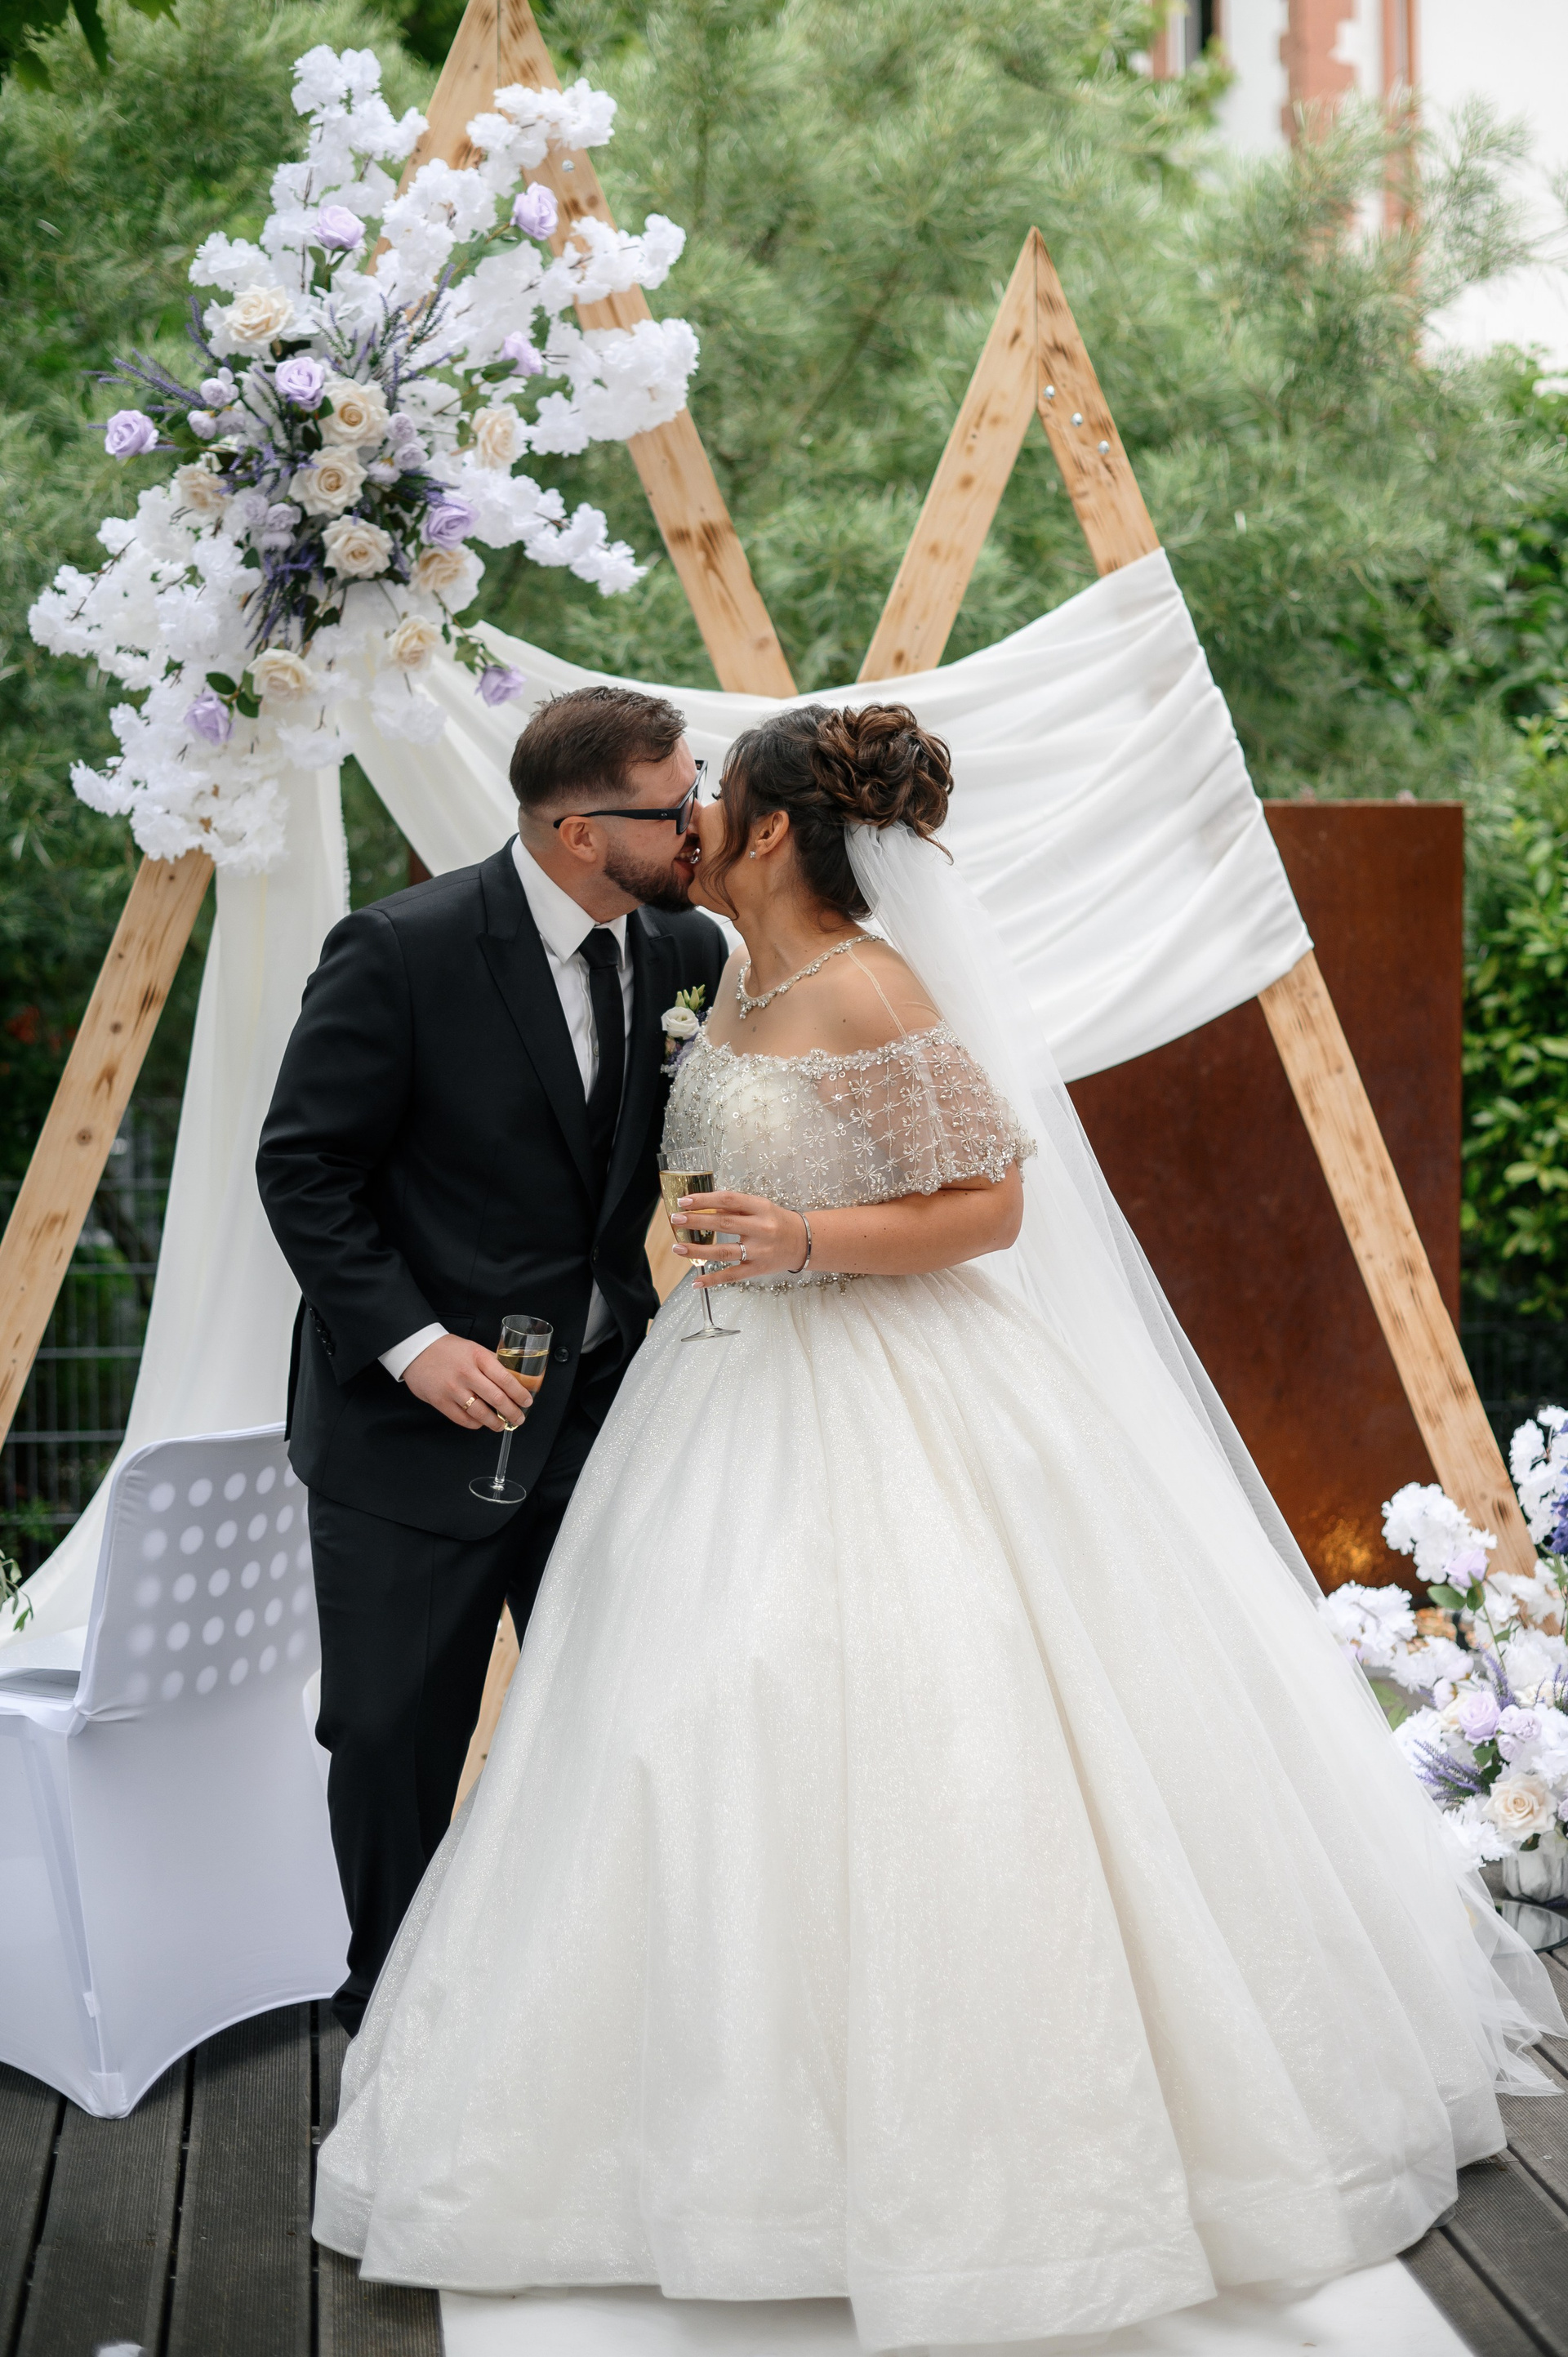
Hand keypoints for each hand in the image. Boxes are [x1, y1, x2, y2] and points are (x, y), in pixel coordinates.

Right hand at [403, 1334, 532, 1430]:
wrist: (417, 1351)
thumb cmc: (449, 1350)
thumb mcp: (474, 1349)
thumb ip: (492, 1363)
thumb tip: (514, 1379)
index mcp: (478, 1357)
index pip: (506, 1379)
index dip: (520, 1394)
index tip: (527, 1402)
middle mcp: (467, 1373)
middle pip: (497, 1398)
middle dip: (512, 1412)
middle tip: (519, 1419)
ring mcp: (453, 1389)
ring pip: (481, 1413)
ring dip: (495, 1423)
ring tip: (502, 1425)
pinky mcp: (440, 1401)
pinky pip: (463, 1419)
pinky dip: (476, 1424)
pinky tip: (481, 1422)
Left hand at [670, 1190, 809, 1285]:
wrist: (803, 1242)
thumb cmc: (777, 1221)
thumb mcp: (760, 1207)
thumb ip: (735, 1208)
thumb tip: (705, 1207)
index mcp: (761, 1208)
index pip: (729, 1200)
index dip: (705, 1199)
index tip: (684, 1201)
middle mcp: (761, 1229)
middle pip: (724, 1224)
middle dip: (696, 1221)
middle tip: (676, 1219)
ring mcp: (759, 1251)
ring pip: (724, 1252)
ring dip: (698, 1250)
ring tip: (678, 1248)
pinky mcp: (757, 1269)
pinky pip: (732, 1275)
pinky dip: (713, 1279)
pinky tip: (696, 1280)